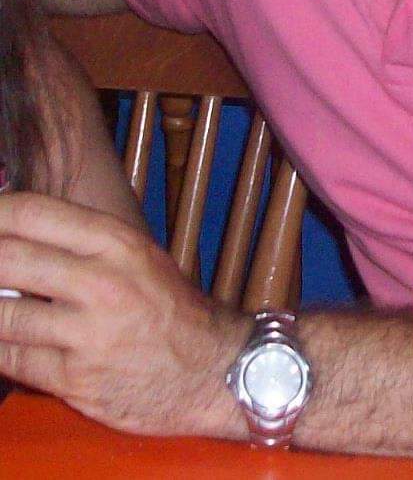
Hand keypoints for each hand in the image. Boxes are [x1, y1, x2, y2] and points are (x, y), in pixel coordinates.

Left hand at [0, 193, 247, 437]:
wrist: (210, 369)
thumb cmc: (168, 308)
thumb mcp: (137, 257)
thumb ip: (81, 245)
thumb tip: (15, 236)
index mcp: (117, 243)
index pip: (34, 214)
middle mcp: (101, 282)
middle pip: (9, 259)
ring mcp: (86, 333)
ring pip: (3, 314)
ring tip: (0, 302)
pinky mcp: (74, 378)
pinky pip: (11, 360)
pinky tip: (3, 341)